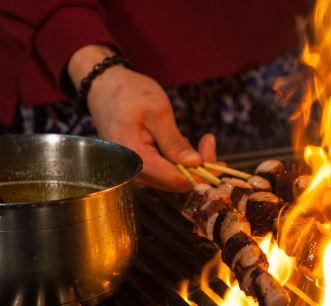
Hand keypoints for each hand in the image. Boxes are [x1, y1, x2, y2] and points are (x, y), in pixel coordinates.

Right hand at [68, 44, 215, 191]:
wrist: (103, 86)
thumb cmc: (128, 93)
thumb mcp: (157, 111)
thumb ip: (174, 141)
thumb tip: (194, 164)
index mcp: (135, 157)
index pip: (176, 179)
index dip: (201, 174)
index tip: (217, 159)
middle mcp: (133, 171)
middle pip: (176, 183)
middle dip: (199, 168)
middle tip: (210, 143)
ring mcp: (135, 170)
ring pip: (172, 179)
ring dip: (191, 165)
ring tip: (202, 141)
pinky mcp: (139, 166)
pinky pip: (165, 172)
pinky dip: (180, 161)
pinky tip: (183, 145)